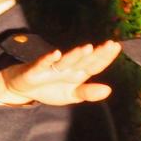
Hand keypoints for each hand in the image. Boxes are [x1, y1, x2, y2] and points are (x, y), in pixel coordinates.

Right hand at [0, 41, 120, 106]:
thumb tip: (108, 90)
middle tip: (110, 44)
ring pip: (66, 61)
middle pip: (84, 60)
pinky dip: (48, 59)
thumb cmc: (50, 89)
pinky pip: (42, 64)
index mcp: (78, 73)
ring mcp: (51, 68)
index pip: (95, 65)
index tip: (117, 47)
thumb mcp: (71, 95)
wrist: (23, 88)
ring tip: (87, 49)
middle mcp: (67, 68)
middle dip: (96, 53)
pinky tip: (55, 54)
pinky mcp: (35, 70)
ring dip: (75, 55)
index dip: (106, 57)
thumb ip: (88, 93)